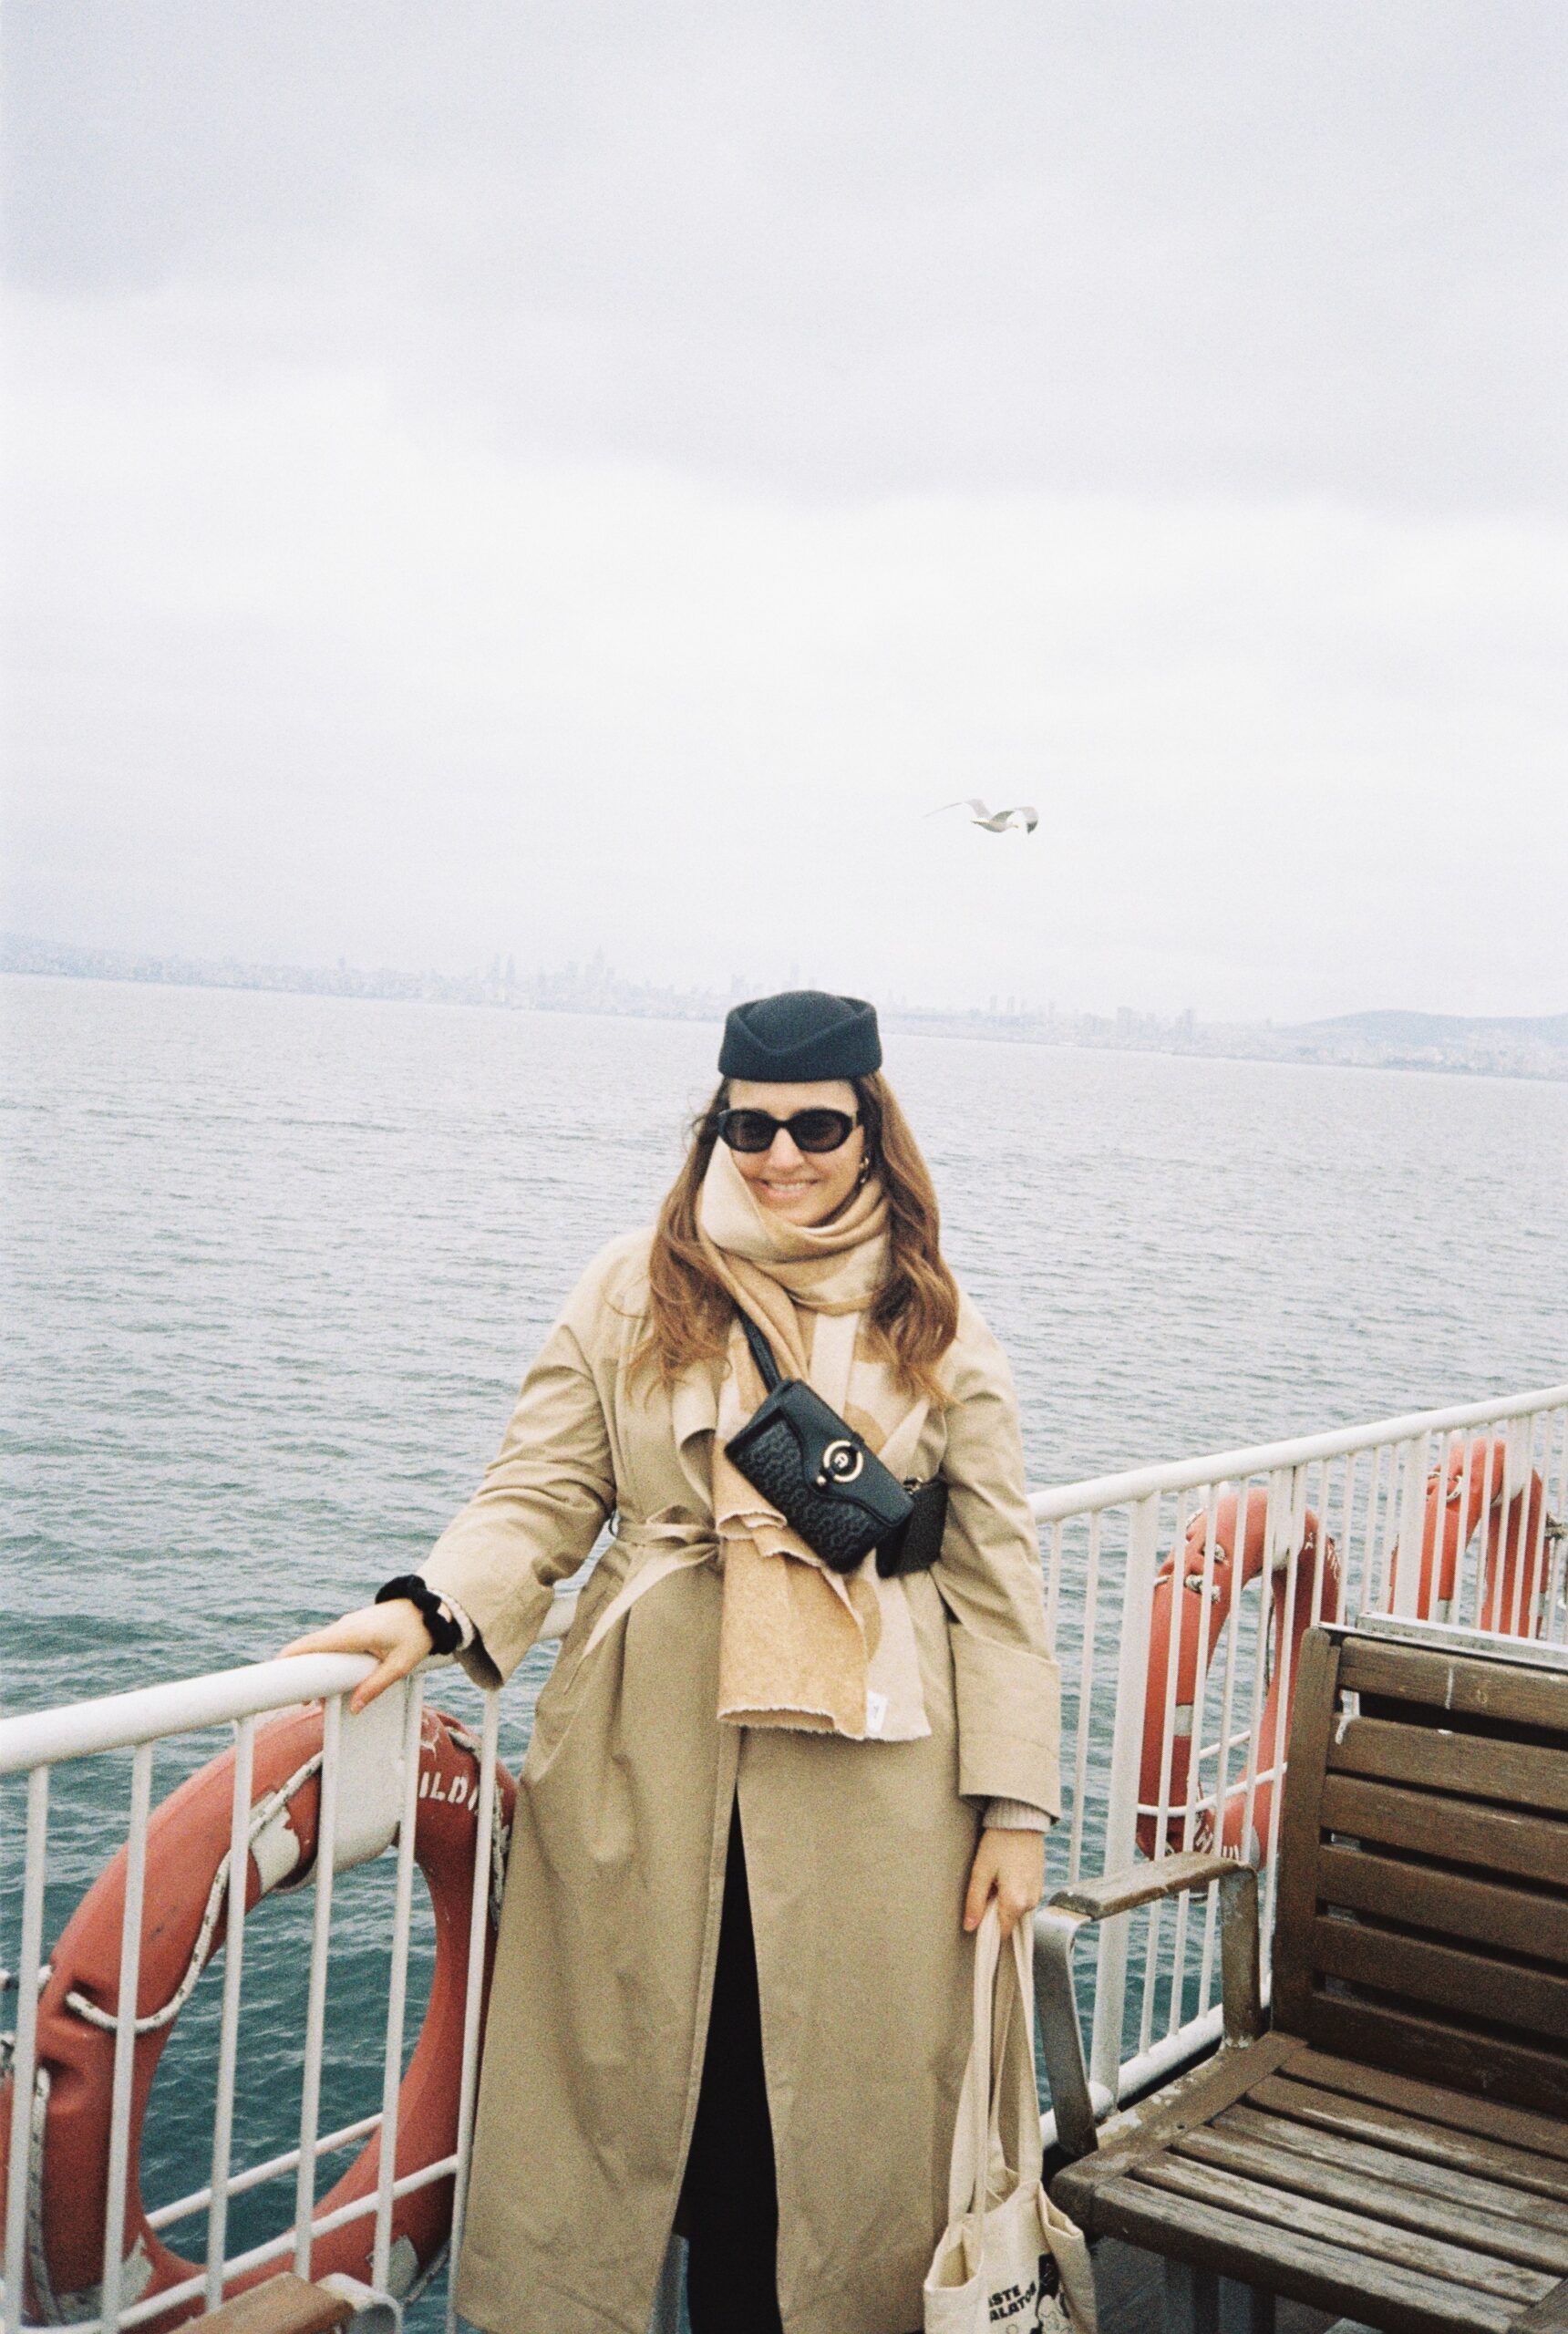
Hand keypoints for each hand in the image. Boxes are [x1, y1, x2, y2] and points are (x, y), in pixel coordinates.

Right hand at [277, 1601, 431, 1716]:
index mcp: (352, 1633)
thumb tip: (353, 1708)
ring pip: (323, 1649)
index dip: (289, 1657)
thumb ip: (375, 1686)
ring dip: (318, 1671)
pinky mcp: (354, 1627)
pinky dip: (329, 1662)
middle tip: (302, 1701)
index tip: (273, 1673)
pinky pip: (334, 1645)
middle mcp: (345, 1626)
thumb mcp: (399, 1665)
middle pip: (312, 1649)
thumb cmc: (416, 1633)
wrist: (429, 1607)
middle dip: (303, 1674)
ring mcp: (348, 1625)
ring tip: (319, 1700)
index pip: (311, 1644)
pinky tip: (336, 1683)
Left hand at [963, 1828, 1044, 1940]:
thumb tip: (969, 1926)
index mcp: (1017, 1902)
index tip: (977, 1917)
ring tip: (996, 1877)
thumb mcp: (981, 1871)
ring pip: (1016, 1909)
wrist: (1021, 1819)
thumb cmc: (1000, 1843)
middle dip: (994, 1911)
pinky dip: (1013, 1892)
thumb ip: (975, 1902)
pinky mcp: (1039, 1883)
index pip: (1002, 1932)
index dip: (987, 1929)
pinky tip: (1006, 1873)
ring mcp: (1037, 1892)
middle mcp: (1031, 1902)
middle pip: (1008, 1920)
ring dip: (1004, 1901)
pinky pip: (1023, 1898)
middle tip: (985, 1887)